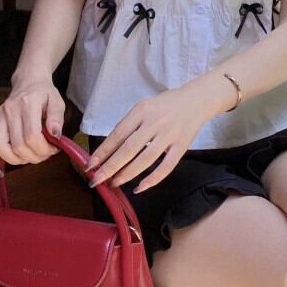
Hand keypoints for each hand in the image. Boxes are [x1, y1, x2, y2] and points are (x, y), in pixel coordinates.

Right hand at [0, 78, 64, 176]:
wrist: (28, 81)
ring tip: (28, 157)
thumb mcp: (57, 101)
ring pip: (0, 147)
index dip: (43, 149)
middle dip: (34, 156)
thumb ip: (57, 118)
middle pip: (17, 145)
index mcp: (27, 104)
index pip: (32, 136)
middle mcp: (9, 110)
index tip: (52, 149)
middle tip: (44, 154)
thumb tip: (55, 135)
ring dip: (15, 160)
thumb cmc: (43, 92)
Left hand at [85, 87, 207, 194]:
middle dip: (110, 166)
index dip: (103, 151)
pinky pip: (166, 167)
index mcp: (141, 111)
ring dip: (127, 174)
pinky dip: (152, 179)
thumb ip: (130, 125)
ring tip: (114, 183)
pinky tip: (139, 188)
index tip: (90, 165)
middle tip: (96, 180)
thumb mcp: (144, 107)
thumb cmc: (165, 104)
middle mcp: (154, 122)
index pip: (118, 134)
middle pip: (129, 148)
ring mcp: (169, 135)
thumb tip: (110, 150)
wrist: (196, 99)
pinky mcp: (182, 146)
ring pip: (145, 159)